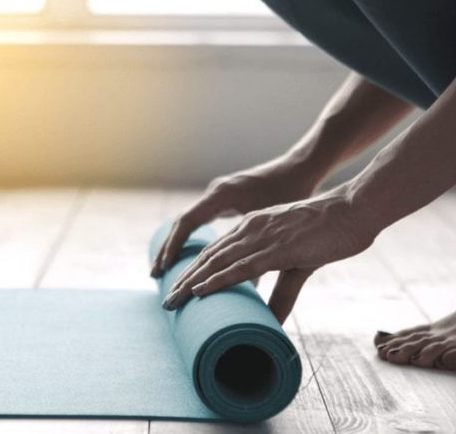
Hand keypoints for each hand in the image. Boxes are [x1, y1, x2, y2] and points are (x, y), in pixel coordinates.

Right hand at [151, 156, 322, 277]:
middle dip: (167, 250)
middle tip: (154, 275)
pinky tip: (186, 255)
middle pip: (181, 224)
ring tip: (162, 270)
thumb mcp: (275, 224)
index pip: (187, 222)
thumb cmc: (293, 192)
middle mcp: (215, 193)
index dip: (174, 247)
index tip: (165, 269)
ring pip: (189, 222)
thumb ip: (259, 248)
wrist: (301, 167)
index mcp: (222, 195)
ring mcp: (219, 195)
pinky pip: (199, 220)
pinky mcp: (225, 199)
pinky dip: (189, 238)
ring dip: (175, 245)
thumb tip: (248, 287)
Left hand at [161, 187, 377, 322]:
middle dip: (184, 279)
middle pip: (208, 257)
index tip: (178, 289)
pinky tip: (199, 290)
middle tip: (166, 301)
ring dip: (192, 283)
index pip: (215, 251)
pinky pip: (241, 267)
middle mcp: (251, 228)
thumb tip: (272, 319)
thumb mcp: (298, 262)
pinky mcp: (278, 247)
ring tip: (173, 301)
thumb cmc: (331, 233)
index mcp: (253, 227)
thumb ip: (282, 291)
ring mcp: (262, 236)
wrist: (355, 210)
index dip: (194, 270)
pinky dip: (217, 279)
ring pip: (217, 262)